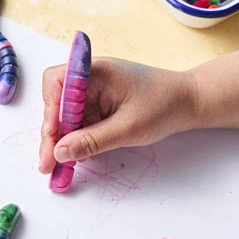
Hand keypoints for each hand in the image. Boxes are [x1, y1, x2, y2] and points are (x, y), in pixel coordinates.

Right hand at [39, 59, 195, 173]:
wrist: (190, 102)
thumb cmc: (165, 106)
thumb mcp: (128, 128)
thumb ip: (91, 141)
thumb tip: (59, 152)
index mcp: (96, 72)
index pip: (56, 83)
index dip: (49, 112)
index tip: (52, 139)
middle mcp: (90, 78)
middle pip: (57, 103)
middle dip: (53, 134)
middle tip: (48, 164)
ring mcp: (95, 91)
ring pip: (66, 116)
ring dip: (64, 140)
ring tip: (63, 167)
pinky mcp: (101, 104)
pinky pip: (81, 121)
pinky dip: (78, 140)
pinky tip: (81, 157)